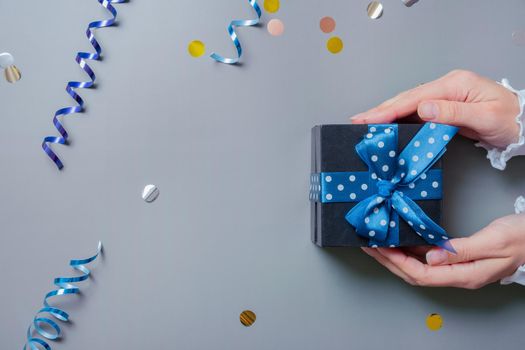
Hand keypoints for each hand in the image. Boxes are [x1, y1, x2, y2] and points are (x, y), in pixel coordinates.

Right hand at [351, 70, 519, 148]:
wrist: (524, 123)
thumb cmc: (510, 119)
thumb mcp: (486, 117)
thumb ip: (453, 113)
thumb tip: (423, 108)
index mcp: (455, 84)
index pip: (414, 98)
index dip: (389, 109)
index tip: (370, 118)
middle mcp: (447, 87)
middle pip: (406, 99)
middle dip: (380, 110)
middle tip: (357, 120)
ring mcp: (444, 97)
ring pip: (408, 105)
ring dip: (386, 114)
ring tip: (365, 123)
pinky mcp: (444, 107)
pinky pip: (416, 113)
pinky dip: (399, 119)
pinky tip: (387, 125)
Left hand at [362, 214, 524, 288]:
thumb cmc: (520, 239)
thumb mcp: (491, 242)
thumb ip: (460, 251)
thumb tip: (430, 257)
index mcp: (464, 275)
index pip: (421, 274)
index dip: (396, 262)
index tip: (379, 249)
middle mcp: (458, 275)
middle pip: (414, 273)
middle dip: (389, 261)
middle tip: (369, 246)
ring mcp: (458, 268)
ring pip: (419, 266)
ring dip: (397, 256)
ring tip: (378, 243)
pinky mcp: (459, 259)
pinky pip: (428, 258)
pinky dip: (411, 250)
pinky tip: (402, 241)